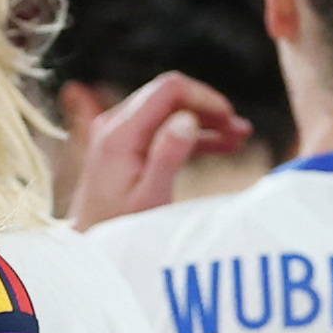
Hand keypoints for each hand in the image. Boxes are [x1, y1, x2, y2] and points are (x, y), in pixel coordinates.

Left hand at [66, 73, 251, 229]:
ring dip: (205, 122)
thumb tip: (188, 119)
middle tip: (241, 130)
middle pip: (170, 97)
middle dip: (208, 109)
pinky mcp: (126, 145)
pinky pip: (163, 129)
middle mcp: (116, 124)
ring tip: (239, 137)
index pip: (168, 90)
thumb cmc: (119, 226)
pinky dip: (192, 135)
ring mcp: (119, 133)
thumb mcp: (149, 196)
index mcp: (120, 132)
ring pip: (170, 112)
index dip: (204, 97)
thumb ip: (167, 156)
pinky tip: (222, 146)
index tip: (230, 117)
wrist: (91, 242)